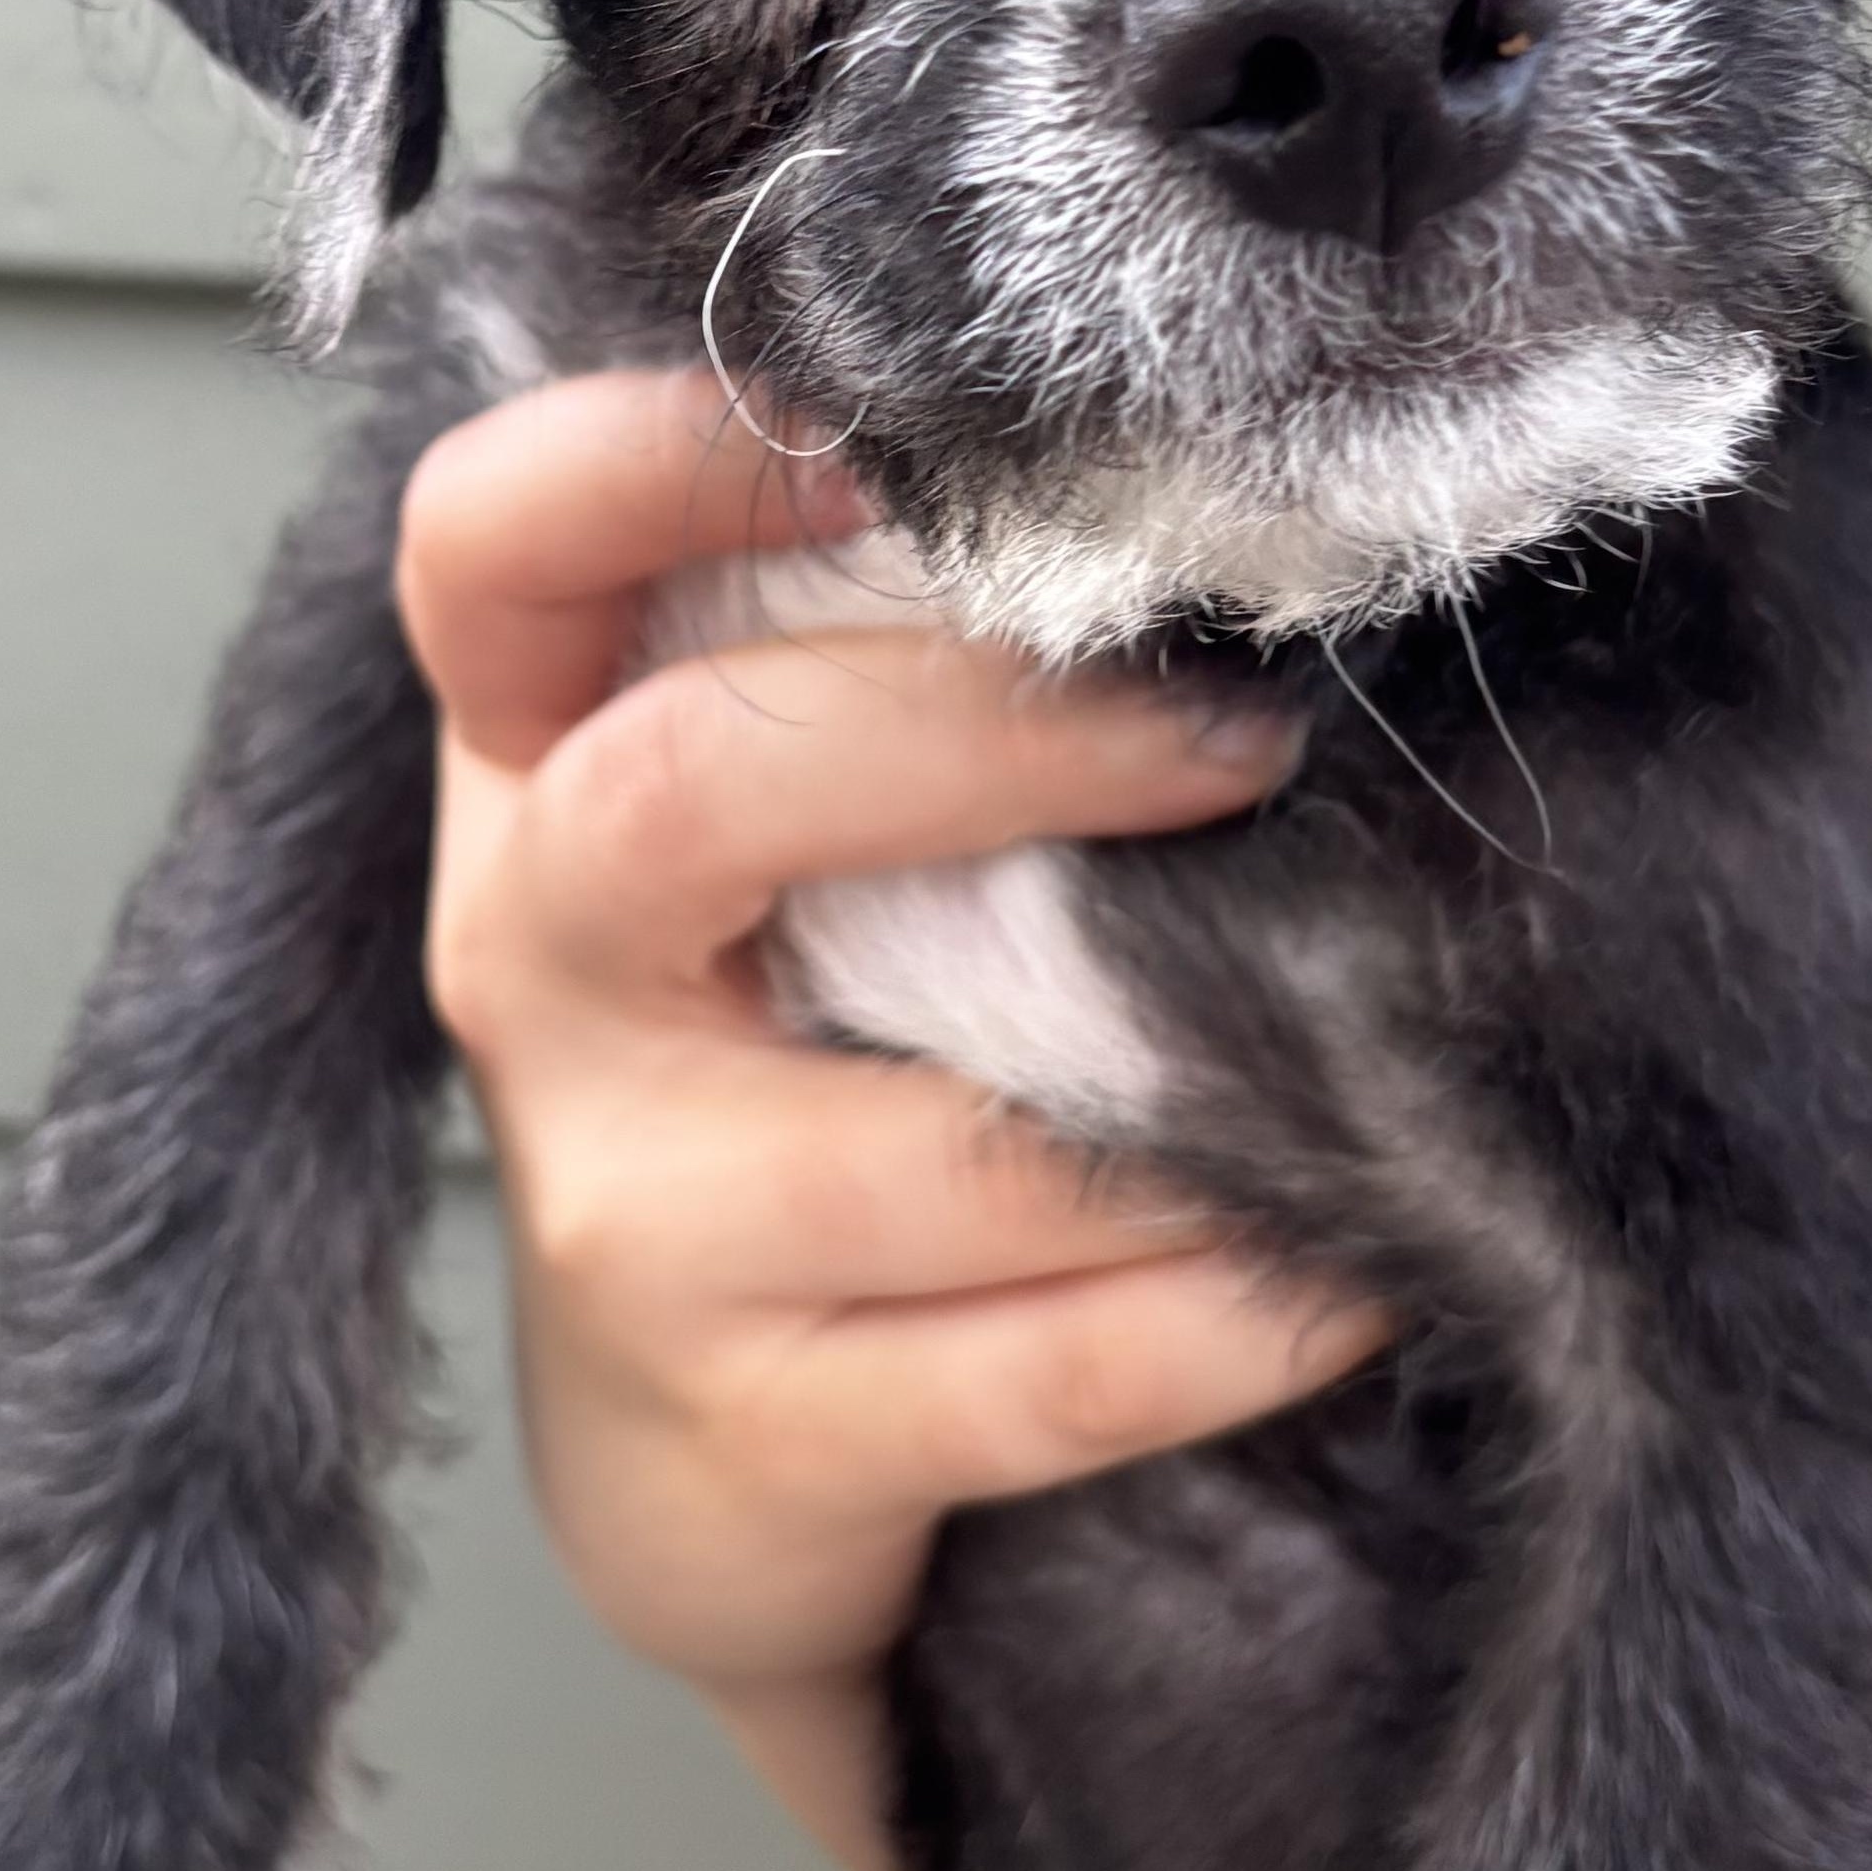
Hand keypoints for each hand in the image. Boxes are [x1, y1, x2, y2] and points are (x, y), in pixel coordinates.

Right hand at [403, 368, 1391, 1870]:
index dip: (645, 453)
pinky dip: (1236, 1309)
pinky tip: (1362, 1257)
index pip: (489, 547)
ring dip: (1188, 1075)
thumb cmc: (778, 1029)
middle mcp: (532, 965)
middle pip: (688, 791)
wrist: (694, 1443)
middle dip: (987, 739)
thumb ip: (861, 636)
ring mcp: (624, 1220)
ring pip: (930, 1140)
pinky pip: (1048, 1370)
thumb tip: (1178, 463)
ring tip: (1382, 1005)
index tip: (889, 427)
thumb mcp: (758, 818)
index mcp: (530, 764)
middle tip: (1238, 735)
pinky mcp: (754, 1438)